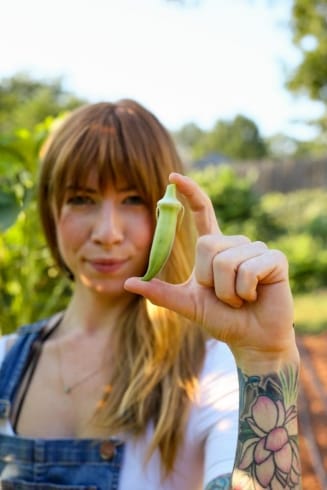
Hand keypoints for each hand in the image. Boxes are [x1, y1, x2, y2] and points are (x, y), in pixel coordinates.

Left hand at [124, 173, 296, 371]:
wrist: (250, 339)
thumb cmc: (221, 319)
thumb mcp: (187, 304)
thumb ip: (161, 293)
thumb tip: (129, 283)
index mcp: (215, 248)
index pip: (202, 212)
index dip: (189, 193)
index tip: (173, 177)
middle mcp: (235, 243)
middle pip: (207, 245)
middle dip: (209, 279)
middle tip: (224, 296)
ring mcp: (256, 249)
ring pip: (226, 261)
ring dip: (227, 291)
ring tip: (240, 298)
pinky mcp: (274, 259)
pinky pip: (248, 269)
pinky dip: (244, 292)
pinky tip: (254, 297)